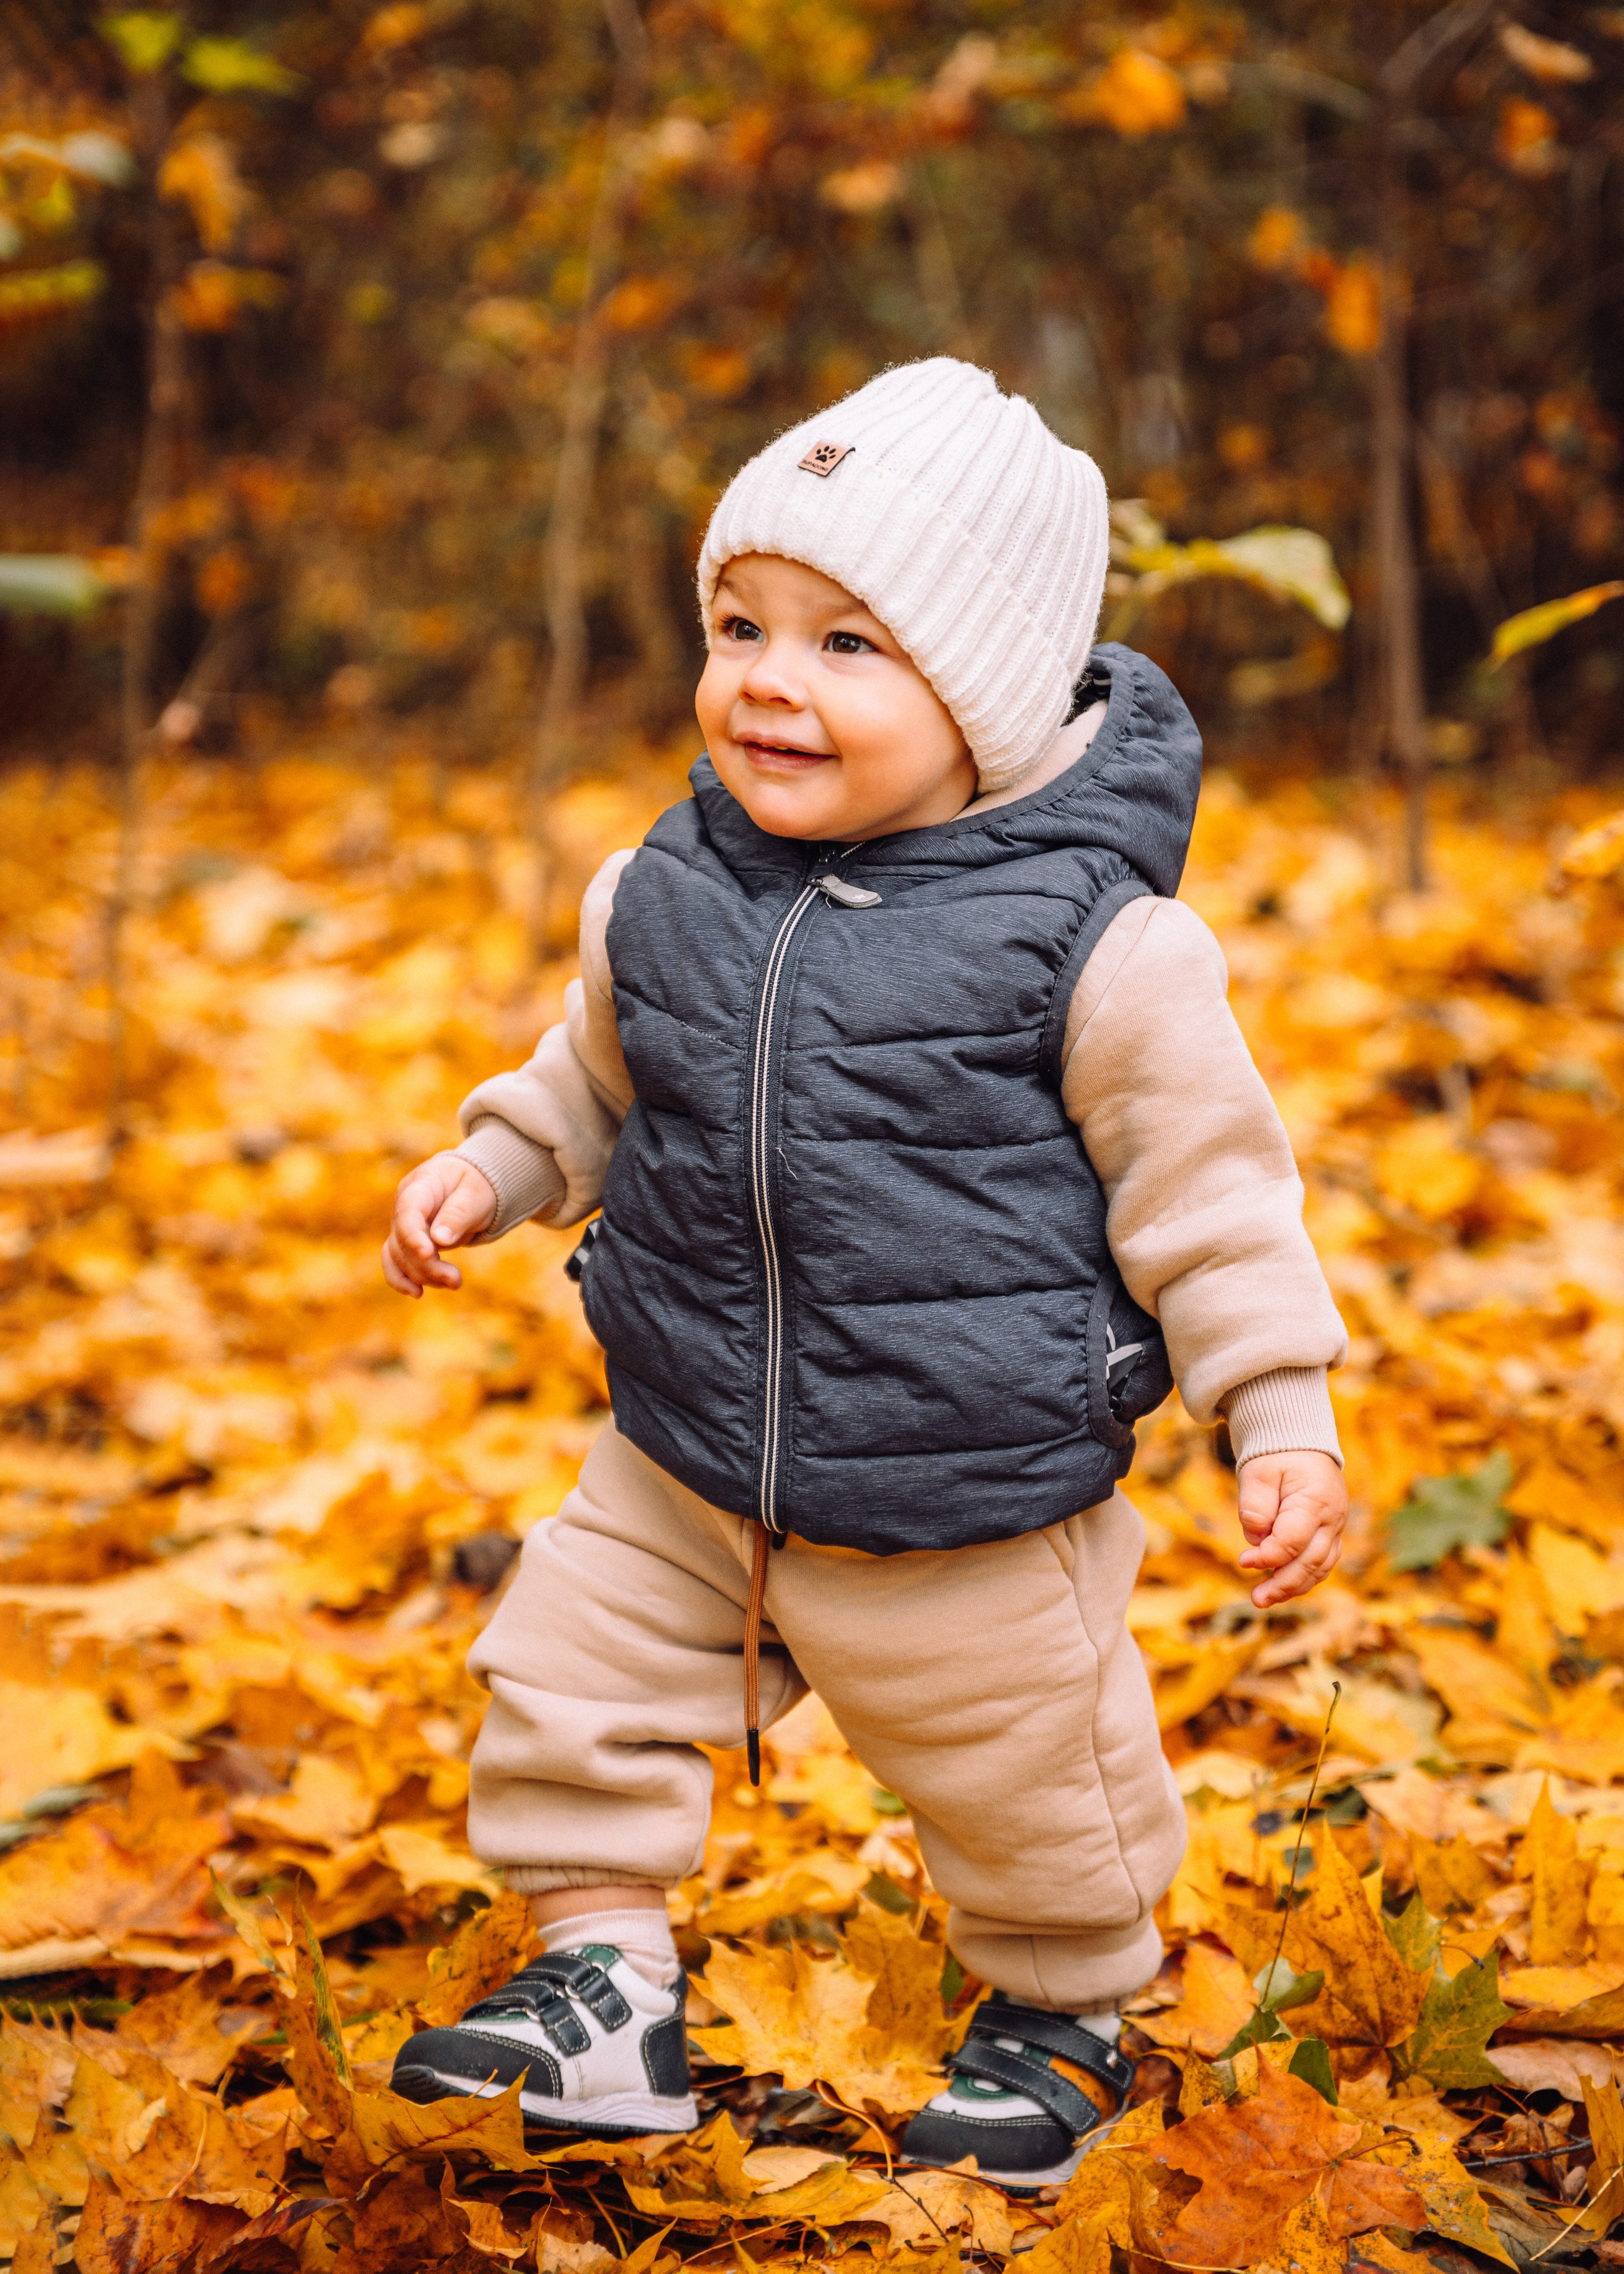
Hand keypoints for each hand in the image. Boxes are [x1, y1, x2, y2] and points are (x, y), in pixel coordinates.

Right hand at [381, 1153, 496, 1296]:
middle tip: (456, 1280)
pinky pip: (396, 1263)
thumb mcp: (476, 1194)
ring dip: (424, 1275)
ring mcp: (403, 1225)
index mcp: (421, 1185)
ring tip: (454, 1283)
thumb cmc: (477, 1184)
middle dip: (428, 1265)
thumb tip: (439, 1240)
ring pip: (399, 1257)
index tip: (428, 1254)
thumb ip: (458, 1214)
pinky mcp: (408, 1242)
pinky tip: (417, 1294)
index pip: (407, 1212)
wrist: (474, 1186)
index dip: (413, 1235)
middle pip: (403, 1241)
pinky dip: (403, 1279)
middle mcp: (405, 1205)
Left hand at [1236, 1450, 1347, 1608]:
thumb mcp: (1258, 1472)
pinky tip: (1281, 1587)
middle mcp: (1332, 1518)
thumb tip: (1255, 1540)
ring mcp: (1335, 1528)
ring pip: (1320, 1568)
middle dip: (1282, 1585)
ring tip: (1264, 1599)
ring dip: (1293, 1587)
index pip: (1293, 1541)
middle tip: (1256, 1599)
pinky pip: (1321, 1563)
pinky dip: (1303, 1578)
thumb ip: (1255, 1506)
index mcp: (1316, 1501)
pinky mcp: (1331, 1534)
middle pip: (1311, 1562)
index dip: (1267, 1556)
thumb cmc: (1276, 1456)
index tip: (1243, 1562)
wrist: (1299, 1443)